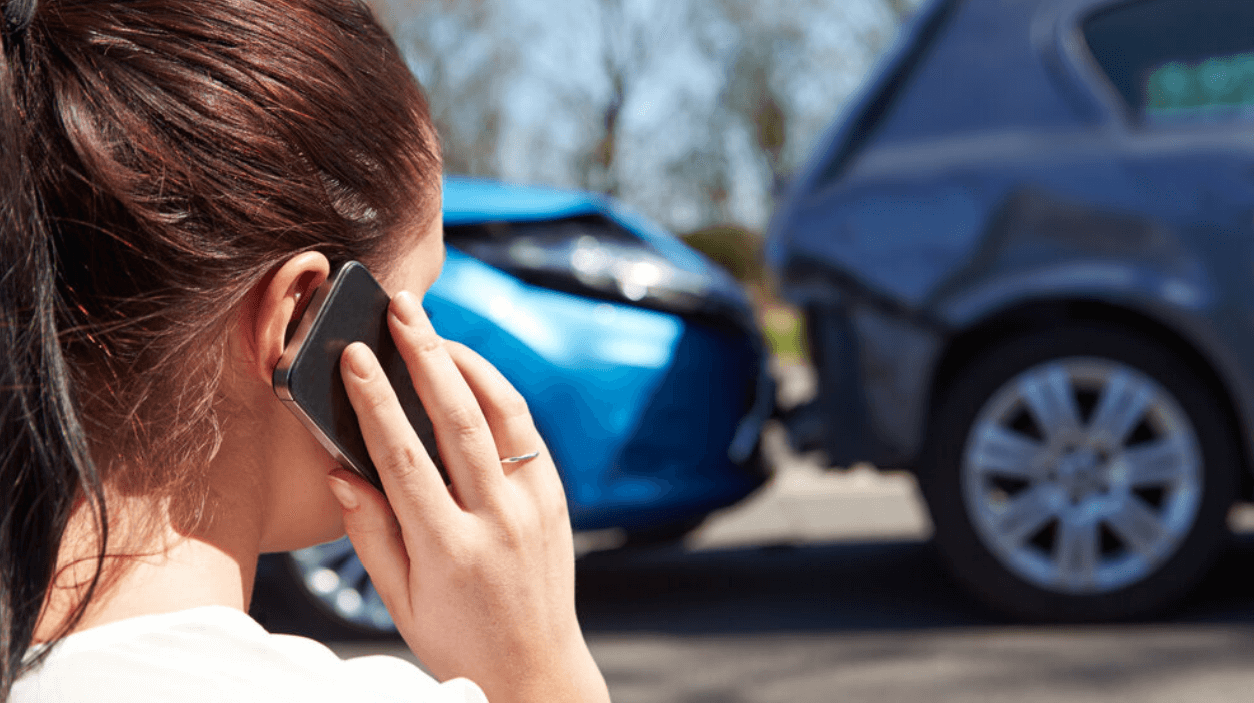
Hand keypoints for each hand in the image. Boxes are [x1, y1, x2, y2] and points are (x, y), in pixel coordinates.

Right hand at [325, 290, 608, 702]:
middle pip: (458, 419)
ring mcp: (534, 505)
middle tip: (401, 309)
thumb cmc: (457, 639)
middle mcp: (497, 520)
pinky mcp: (556, 498)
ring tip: (433, 327)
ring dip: (466, 361)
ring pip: (502, 413)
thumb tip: (340, 471)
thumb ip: (370, 534)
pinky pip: (525, 431)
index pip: (405, 458)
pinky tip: (469, 370)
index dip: (376, 401)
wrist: (536, 668)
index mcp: (449, 549)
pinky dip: (498, 392)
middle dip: (425, 355)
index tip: (354, 357)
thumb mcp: (400, 602)